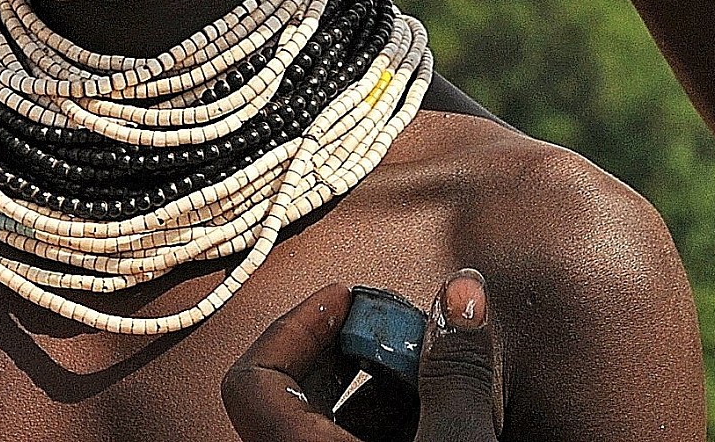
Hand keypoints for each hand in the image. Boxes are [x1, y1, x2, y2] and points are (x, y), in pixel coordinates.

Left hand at [222, 273, 500, 441]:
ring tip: (427, 368)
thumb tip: (462, 292)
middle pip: (290, 392)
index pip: (252, 379)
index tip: (346, 299)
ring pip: (322, 422)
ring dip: (373, 385)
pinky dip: (385, 422)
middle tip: (393, 327)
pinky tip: (434, 412)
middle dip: (346, 347)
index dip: (295, 327)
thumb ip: (455, 372)